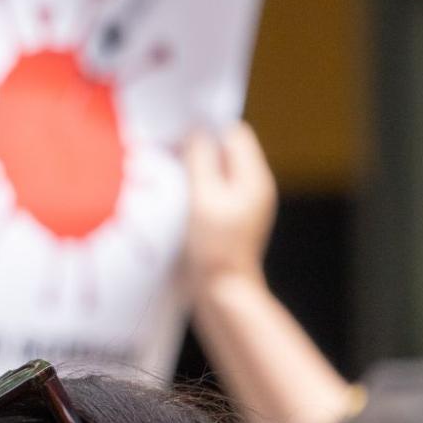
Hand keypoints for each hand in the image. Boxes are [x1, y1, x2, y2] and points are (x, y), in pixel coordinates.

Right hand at [181, 123, 276, 290]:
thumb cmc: (214, 247)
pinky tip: (177, 201)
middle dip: (197, 150)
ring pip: (215, 172)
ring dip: (192, 171)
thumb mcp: (203, 197)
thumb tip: (196, 133)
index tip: (177, 135)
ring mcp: (241, 205)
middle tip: (168, 157)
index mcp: (254, 177)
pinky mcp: (228, 219)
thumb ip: (200, 160)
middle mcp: (252, 187)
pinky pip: (210, 192)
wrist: (221, 293)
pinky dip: (193, 190)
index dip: (207, 129)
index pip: (234, 134)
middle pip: (224, 151)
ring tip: (171, 181)